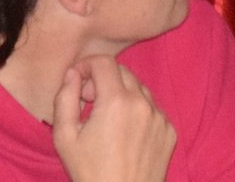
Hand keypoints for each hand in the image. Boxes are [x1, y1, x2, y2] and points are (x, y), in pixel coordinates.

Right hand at [51, 57, 177, 181]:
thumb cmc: (90, 173)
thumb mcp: (65, 137)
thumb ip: (64, 98)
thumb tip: (73, 75)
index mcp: (116, 102)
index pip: (103, 62)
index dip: (86, 65)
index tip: (77, 81)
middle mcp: (143, 104)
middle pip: (122, 72)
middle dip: (102, 79)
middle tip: (88, 100)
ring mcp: (160, 118)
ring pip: (139, 89)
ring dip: (121, 94)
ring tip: (107, 118)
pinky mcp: (169, 131)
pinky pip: (152, 109)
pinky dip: (138, 111)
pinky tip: (125, 132)